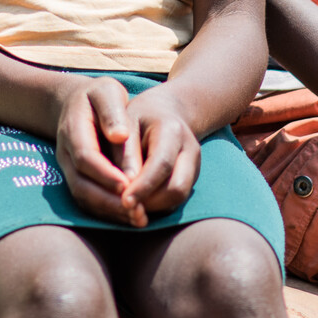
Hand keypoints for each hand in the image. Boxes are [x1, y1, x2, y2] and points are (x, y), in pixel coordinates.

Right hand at [51, 76, 141, 224]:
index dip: (106, 174)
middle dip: (109, 202)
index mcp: (73, 129)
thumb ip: (112, 111)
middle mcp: (66, 153)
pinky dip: (107, 212)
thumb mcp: (106, 91)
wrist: (74, 103)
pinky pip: (87, 201)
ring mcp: (68, 168)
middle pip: (81, 185)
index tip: (130, 184)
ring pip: (83, 197)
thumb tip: (120, 135)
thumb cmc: (98, 96)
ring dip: (109, 212)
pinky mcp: (76, 179)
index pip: (85, 157)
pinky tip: (130, 216)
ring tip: (138, 219)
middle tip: (138, 212)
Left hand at [117, 88, 203, 224]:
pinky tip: (138, 201)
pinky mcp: (191, 178)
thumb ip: (125, 152)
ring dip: (153, 207)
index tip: (123, 201)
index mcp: (173, 131)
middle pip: (177, 188)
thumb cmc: (138, 116)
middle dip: (150, 202)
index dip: (143, 186)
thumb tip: (124, 185)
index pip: (162, 165)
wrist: (165, 111)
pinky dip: (157, 205)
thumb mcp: (126, 123)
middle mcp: (190, 150)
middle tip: (123, 206)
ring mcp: (194, 166)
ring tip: (128, 205)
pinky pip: (176, 199)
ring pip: (178, 198)